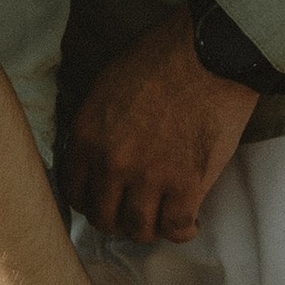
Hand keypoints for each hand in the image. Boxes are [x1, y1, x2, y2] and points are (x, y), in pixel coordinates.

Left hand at [62, 4, 257, 243]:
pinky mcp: (187, 186)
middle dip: (116, 219)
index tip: (102, 198)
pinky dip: (182, 231)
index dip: (88, 200)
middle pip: (103, 218)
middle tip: (132, 212)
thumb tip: (94, 150)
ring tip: (160, 218)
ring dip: (148, 229)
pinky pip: (176, 228)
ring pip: (138, 230)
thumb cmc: (162, 57)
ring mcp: (149, 179)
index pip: (73, 192)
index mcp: (87, 136)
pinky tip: (188, 222)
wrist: (210, 54)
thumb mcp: (108, 84)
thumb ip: (96, 125)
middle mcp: (112, 164)